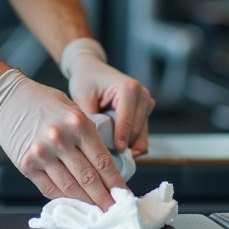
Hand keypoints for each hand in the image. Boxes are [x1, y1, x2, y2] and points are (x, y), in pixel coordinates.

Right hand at [0, 69, 123, 209]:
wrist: (6, 97)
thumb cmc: (41, 100)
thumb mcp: (71, 108)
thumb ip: (87, 133)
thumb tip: (103, 163)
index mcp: (77, 124)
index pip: (103, 161)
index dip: (115, 182)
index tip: (123, 193)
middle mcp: (61, 140)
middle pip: (89, 178)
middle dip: (104, 197)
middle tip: (114, 209)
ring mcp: (42, 154)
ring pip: (70, 187)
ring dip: (85, 201)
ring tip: (96, 208)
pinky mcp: (26, 164)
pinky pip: (49, 188)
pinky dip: (63, 198)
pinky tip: (73, 201)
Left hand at [62, 38, 154, 156]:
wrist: (92, 70)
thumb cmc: (86, 80)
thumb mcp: (82, 96)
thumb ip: (89, 118)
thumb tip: (94, 142)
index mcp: (129, 88)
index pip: (127, 121)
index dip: (121, 139)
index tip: (115, 153)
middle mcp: (142, 95)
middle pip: (136, 130)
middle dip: (122, 145)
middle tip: (105, 157)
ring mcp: (146, 103)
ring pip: (141, 135)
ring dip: (127, 146)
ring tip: (110, 155)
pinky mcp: (145, 111)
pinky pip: (141, 134)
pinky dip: (130, 143)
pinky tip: (116, 149)